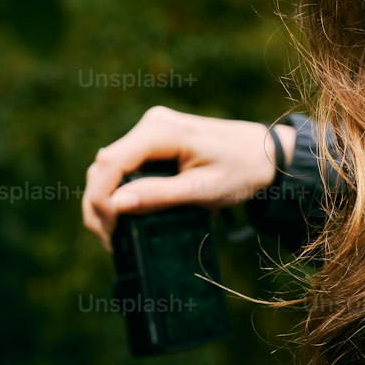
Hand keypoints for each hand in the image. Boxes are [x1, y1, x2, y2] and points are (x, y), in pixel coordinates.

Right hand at [82, 105, 296, 251]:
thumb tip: (116, 205)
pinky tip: (123, 215)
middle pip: (104, 165)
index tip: (108, 229)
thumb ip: (160, 195)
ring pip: (109, 166)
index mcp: (162, 131)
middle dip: (98, 204)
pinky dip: (118, 190)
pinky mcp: (155, 140)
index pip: (111, 163)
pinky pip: (125, 165)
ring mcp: (152, 129)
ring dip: (104, 199)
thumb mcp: (203, 190)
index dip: (101, 198)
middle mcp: (152, 124)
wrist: (266, 154)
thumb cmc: (241, 171)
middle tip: (109, 241)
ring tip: (113, 235)